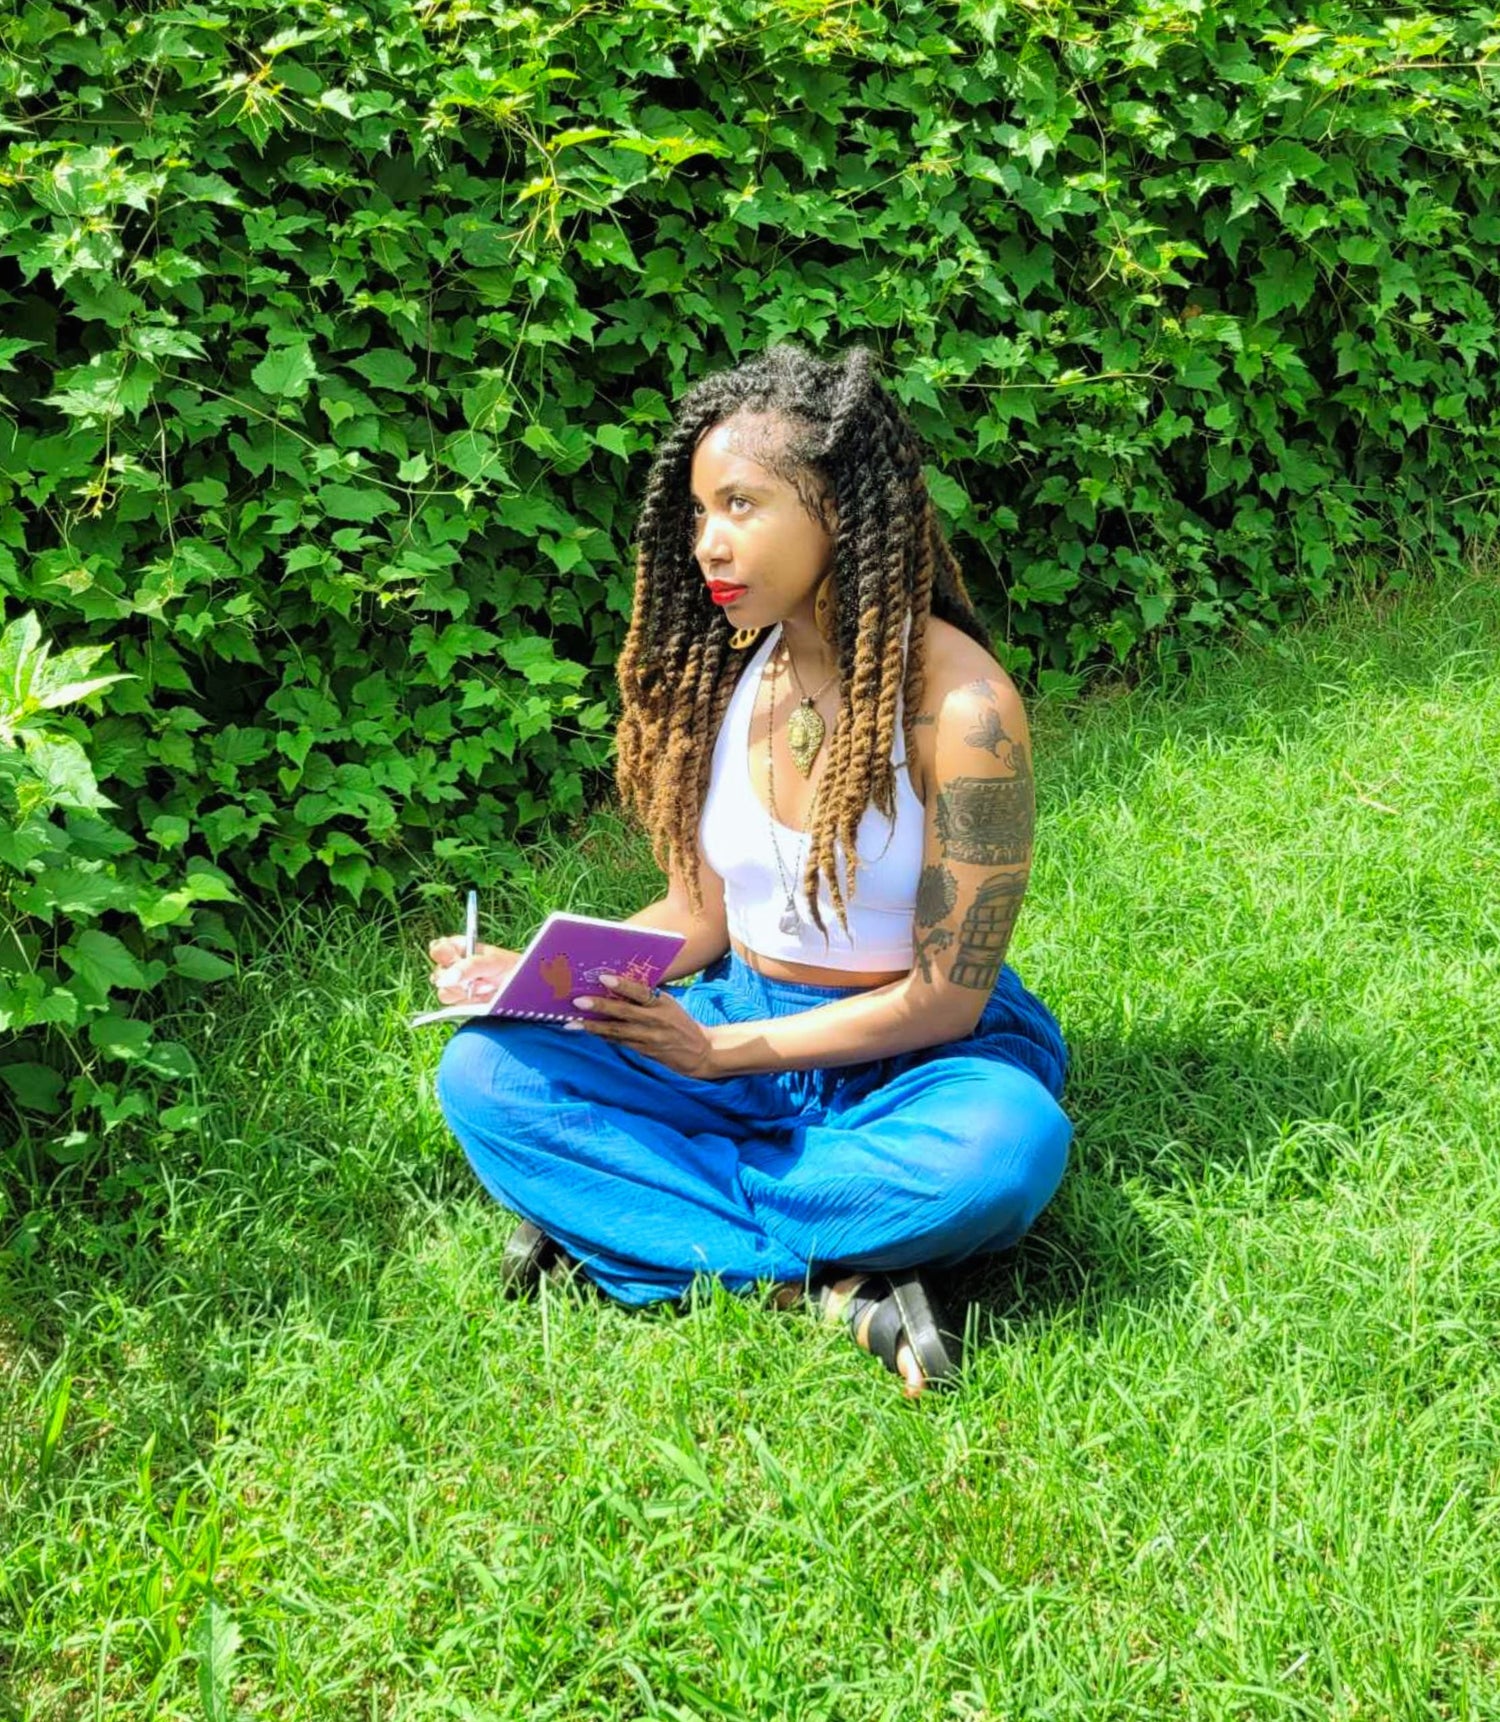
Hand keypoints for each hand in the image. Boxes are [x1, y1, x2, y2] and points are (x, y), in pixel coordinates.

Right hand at [426, 934, 519, 1005]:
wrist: (526, 990)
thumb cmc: (512, 969)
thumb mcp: (492, 962)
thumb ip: (468, 966)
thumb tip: (446, 978)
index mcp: (462, 949)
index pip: (440, 947)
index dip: (441, 951)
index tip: (451, 957)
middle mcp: (457, 967)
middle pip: (438, 972)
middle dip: (452, 975)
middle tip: (471, 976)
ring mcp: (459, 986)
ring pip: (443, 991)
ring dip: (459, 991)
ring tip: (480, 987)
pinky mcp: (463, 1003)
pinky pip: (452, 1005)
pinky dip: (464, 1002)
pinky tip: (479, 998)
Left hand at [569, 972, 719, 1079]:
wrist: (700, 1052)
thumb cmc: (680, 1023)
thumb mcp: (669, 1004)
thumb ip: (647, 996)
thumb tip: (616, 985)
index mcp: (662, 1003)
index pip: (641, 992)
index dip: (622, 986)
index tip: (603, 978)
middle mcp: (655, 1021)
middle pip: (624, 1013)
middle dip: (599, 1007)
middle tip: (577, 1001)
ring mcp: (649, 1039)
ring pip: (616, 1032)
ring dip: (592, 1028)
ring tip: (571, 1024)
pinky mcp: (644, 1053)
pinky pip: (619, 1044)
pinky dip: (601, 1039)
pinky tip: (586, 1035)